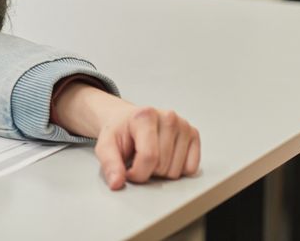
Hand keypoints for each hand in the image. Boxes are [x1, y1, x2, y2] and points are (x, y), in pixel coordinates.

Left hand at [52, 82, 199, 189]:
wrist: (128, 121)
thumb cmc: (120, 132)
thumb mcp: (106, 145)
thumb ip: (110, 164)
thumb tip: (117, 183)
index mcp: (145, 115)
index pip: (149, 157)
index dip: (136, 173)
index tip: (128, 170)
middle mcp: (168, 117)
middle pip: (163, 166)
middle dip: (148, 172)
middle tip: (139, 159)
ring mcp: (183, 125)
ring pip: (176, 171)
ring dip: (161, 172)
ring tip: (151, 157)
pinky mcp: (193, 134)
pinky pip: (191, 169)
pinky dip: (177, 170)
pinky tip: (166, 157)